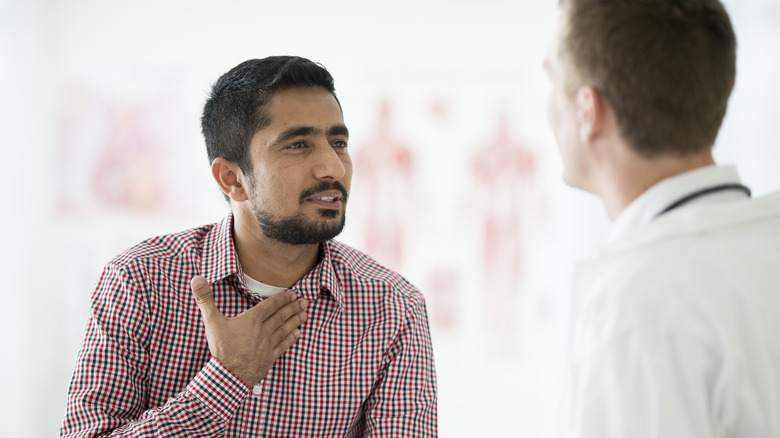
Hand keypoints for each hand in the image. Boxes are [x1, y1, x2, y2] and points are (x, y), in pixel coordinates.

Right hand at [190, 276, 307, 386]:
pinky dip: (291, 339)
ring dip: (295, 320)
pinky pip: (283, 346)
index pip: (271, 305)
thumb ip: (205, 299)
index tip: (293, 294)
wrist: (228, 376)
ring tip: (305, 313)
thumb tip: (197, 279)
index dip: (283, 299)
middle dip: (293, 307)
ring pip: (284, 330)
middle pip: (281, 316)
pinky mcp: (269, 358)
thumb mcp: (211, 321)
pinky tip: (297, 333)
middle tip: (305, 301)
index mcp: (252, 320)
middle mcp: (263, 331)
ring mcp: (268, 345)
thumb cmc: (221, 348)